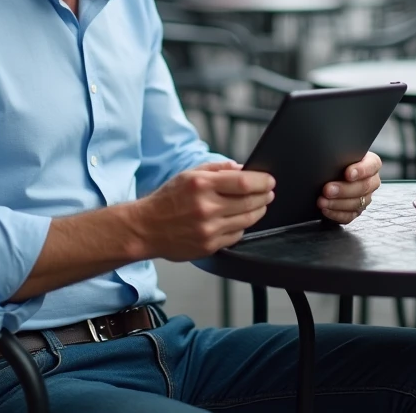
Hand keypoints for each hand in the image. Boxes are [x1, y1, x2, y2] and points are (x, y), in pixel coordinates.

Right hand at [132, 161, 274, 260]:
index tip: (270, 181)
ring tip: (259, 205)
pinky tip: (240, 220)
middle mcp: (206, 207)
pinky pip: (236, 235)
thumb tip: (241, 168)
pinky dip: (242, 226)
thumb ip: (216, 169)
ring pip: (247, 220)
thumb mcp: (188, 175)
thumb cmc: (167, 200)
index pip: (244, 182)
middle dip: (265, 196)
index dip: (262, 181)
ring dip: (258, 211)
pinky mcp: (208, 246)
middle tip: (269, 192)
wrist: (145, 228)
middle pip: (250, 202)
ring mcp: (208, 229)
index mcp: (201, 185)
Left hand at [317, 152, 382, 224]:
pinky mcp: (356, 211)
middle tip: (327, 189)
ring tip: (322, 201)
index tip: (348, 173)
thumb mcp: (340, 153)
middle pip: (364, 187)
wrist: (331, 171)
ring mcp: (365, 198)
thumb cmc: (337, 159)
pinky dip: (336, 214)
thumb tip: (328, 157)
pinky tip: (325, 210)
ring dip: (337, 203)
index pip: (372, 165)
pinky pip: (349, 216)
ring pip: (356, 204)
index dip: (361, 170)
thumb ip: (340, 154)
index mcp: (371, 163)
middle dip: (344, 189)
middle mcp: (371, 181)